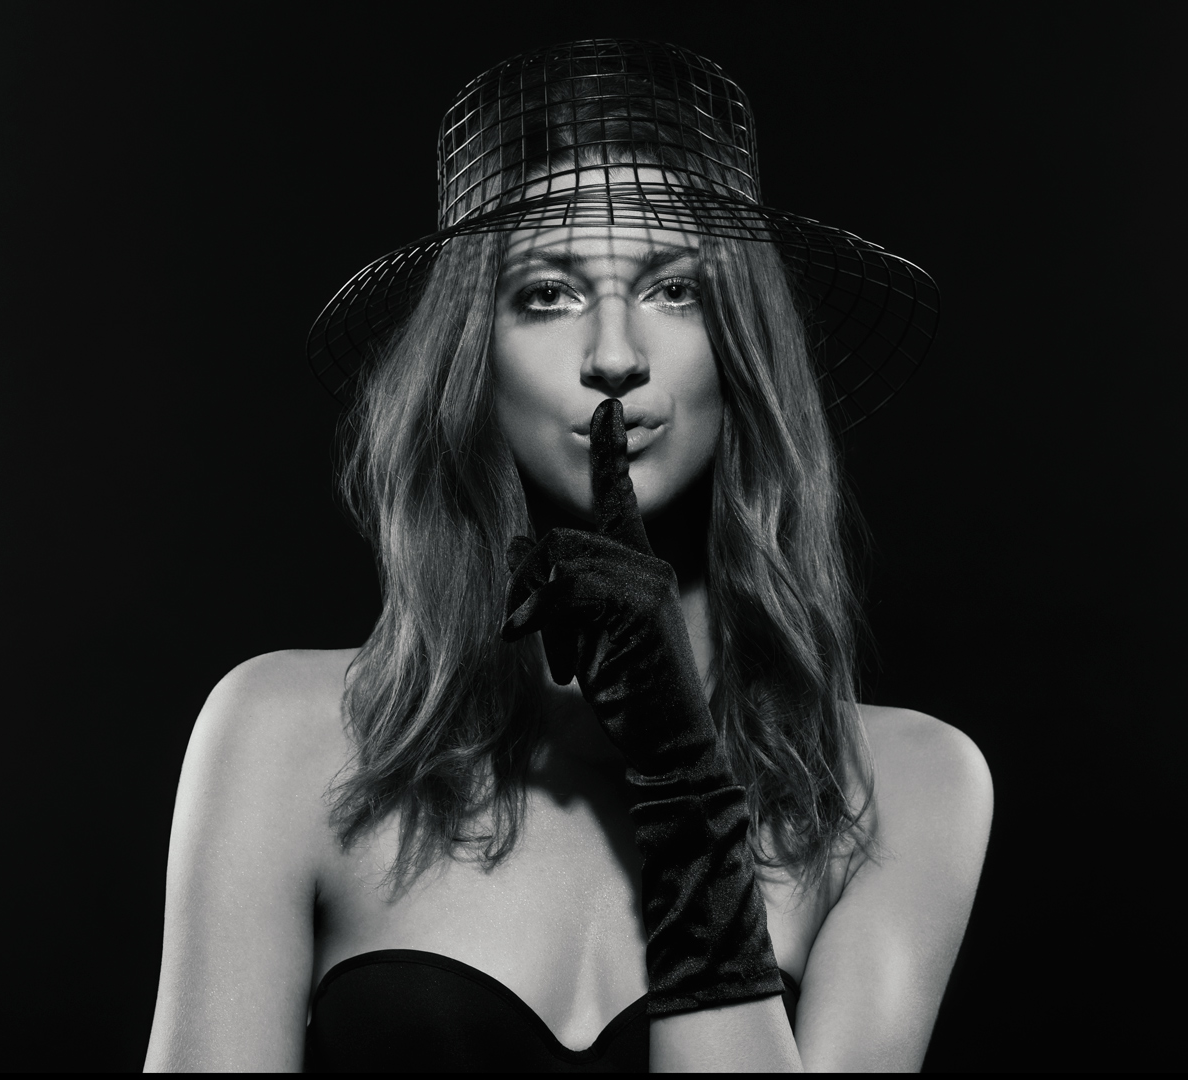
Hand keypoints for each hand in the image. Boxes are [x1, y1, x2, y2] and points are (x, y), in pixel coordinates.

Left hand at [501, 398, 713, 779]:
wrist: (670, 742)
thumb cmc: (630, 690)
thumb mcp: (585, 634)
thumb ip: (560, 588)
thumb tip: (517, 541)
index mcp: (643, 566)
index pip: (619, 501)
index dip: (609, 456)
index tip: (606, 404)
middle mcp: (650, 564)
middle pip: (560, 538)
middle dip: (531, 588)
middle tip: (538, 641)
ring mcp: (647, 583)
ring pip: (558, 559)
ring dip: (537, 612)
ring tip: (559, 659)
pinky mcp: (636, 607)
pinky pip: (565, 587)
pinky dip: (539, 617)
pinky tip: (542, 653)